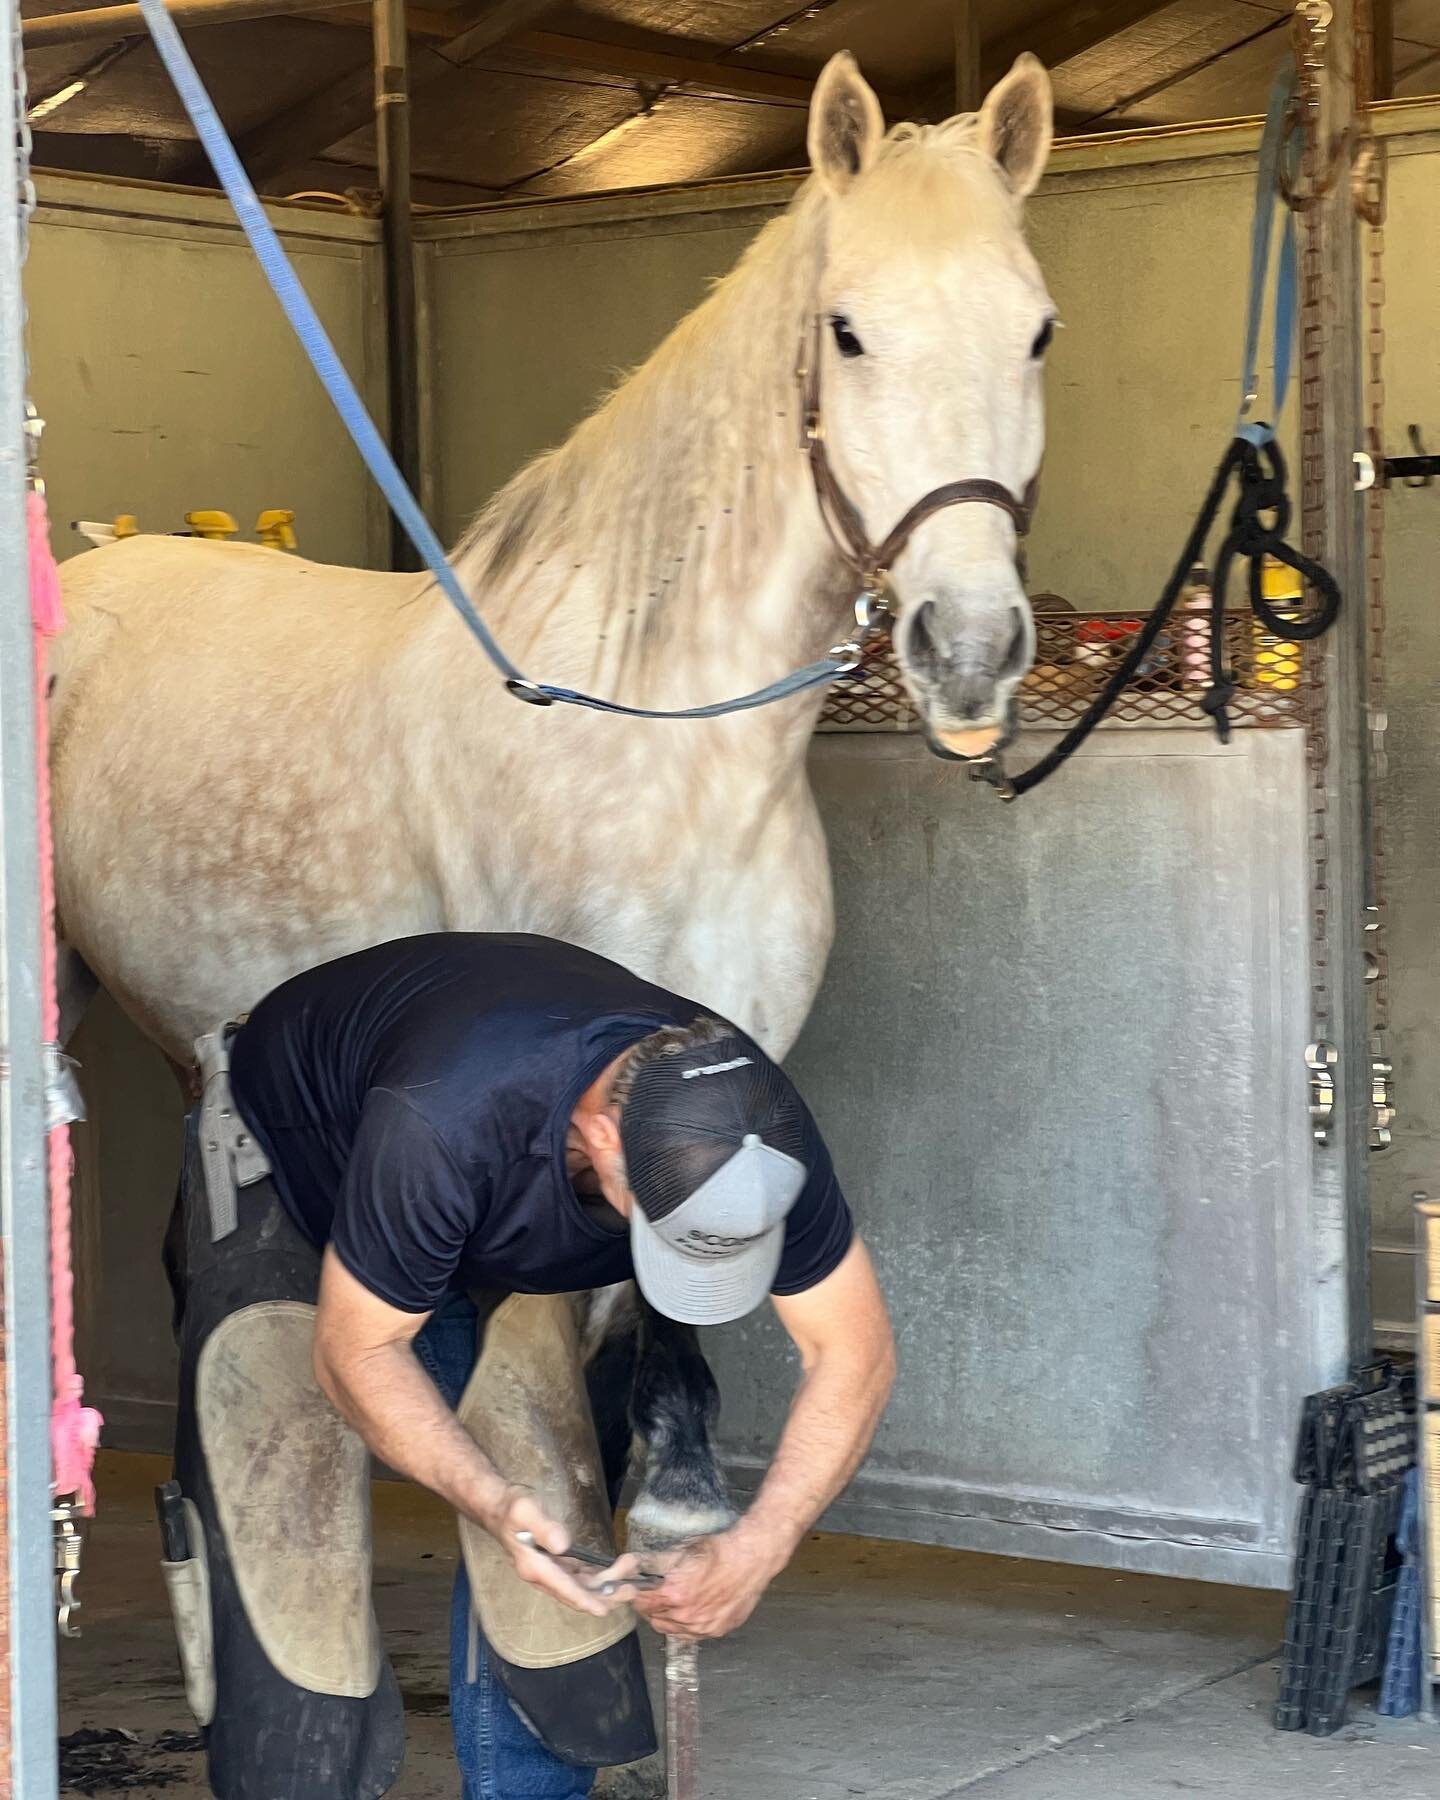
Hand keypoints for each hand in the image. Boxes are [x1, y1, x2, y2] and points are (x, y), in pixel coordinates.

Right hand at [482, 1486, 624, 1618]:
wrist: (498, 1506)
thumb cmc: (512, 1507)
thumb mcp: (526, 1511)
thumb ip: (544, 1528)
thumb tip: (563, 1545)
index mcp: (535, 1567)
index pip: (564, 1588)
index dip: (584, 1600)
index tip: (604, 1610)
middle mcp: (542, 1575)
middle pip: (575, 1592)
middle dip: (603, 1594)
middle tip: (630, 1591)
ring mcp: (547, 1571)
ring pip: (578, 1585)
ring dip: (602, 1586)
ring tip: (628, 1583)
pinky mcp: (552, 1563)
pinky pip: (576, 1576)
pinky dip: (593, 1577)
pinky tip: (609, 1576)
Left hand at [612, 1525, 782, 1639]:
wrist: (751, 1558)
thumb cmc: (719, 1551)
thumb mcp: (681, 1549)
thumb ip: (652, 1561)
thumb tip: (628, 1563)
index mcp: (674, 1594)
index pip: (641, 1602)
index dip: (635, 1594)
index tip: (634, 1588)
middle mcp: (687, 1617)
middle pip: (653, 1618)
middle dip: (650, 1606)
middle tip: (655, 1592)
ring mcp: (703, 1628)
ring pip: (671, 1629)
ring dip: (667, 1617)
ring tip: (675, 1599)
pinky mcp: (717, 1631)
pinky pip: (691, 1635)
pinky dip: (686, 1624)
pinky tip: (692, 1608)